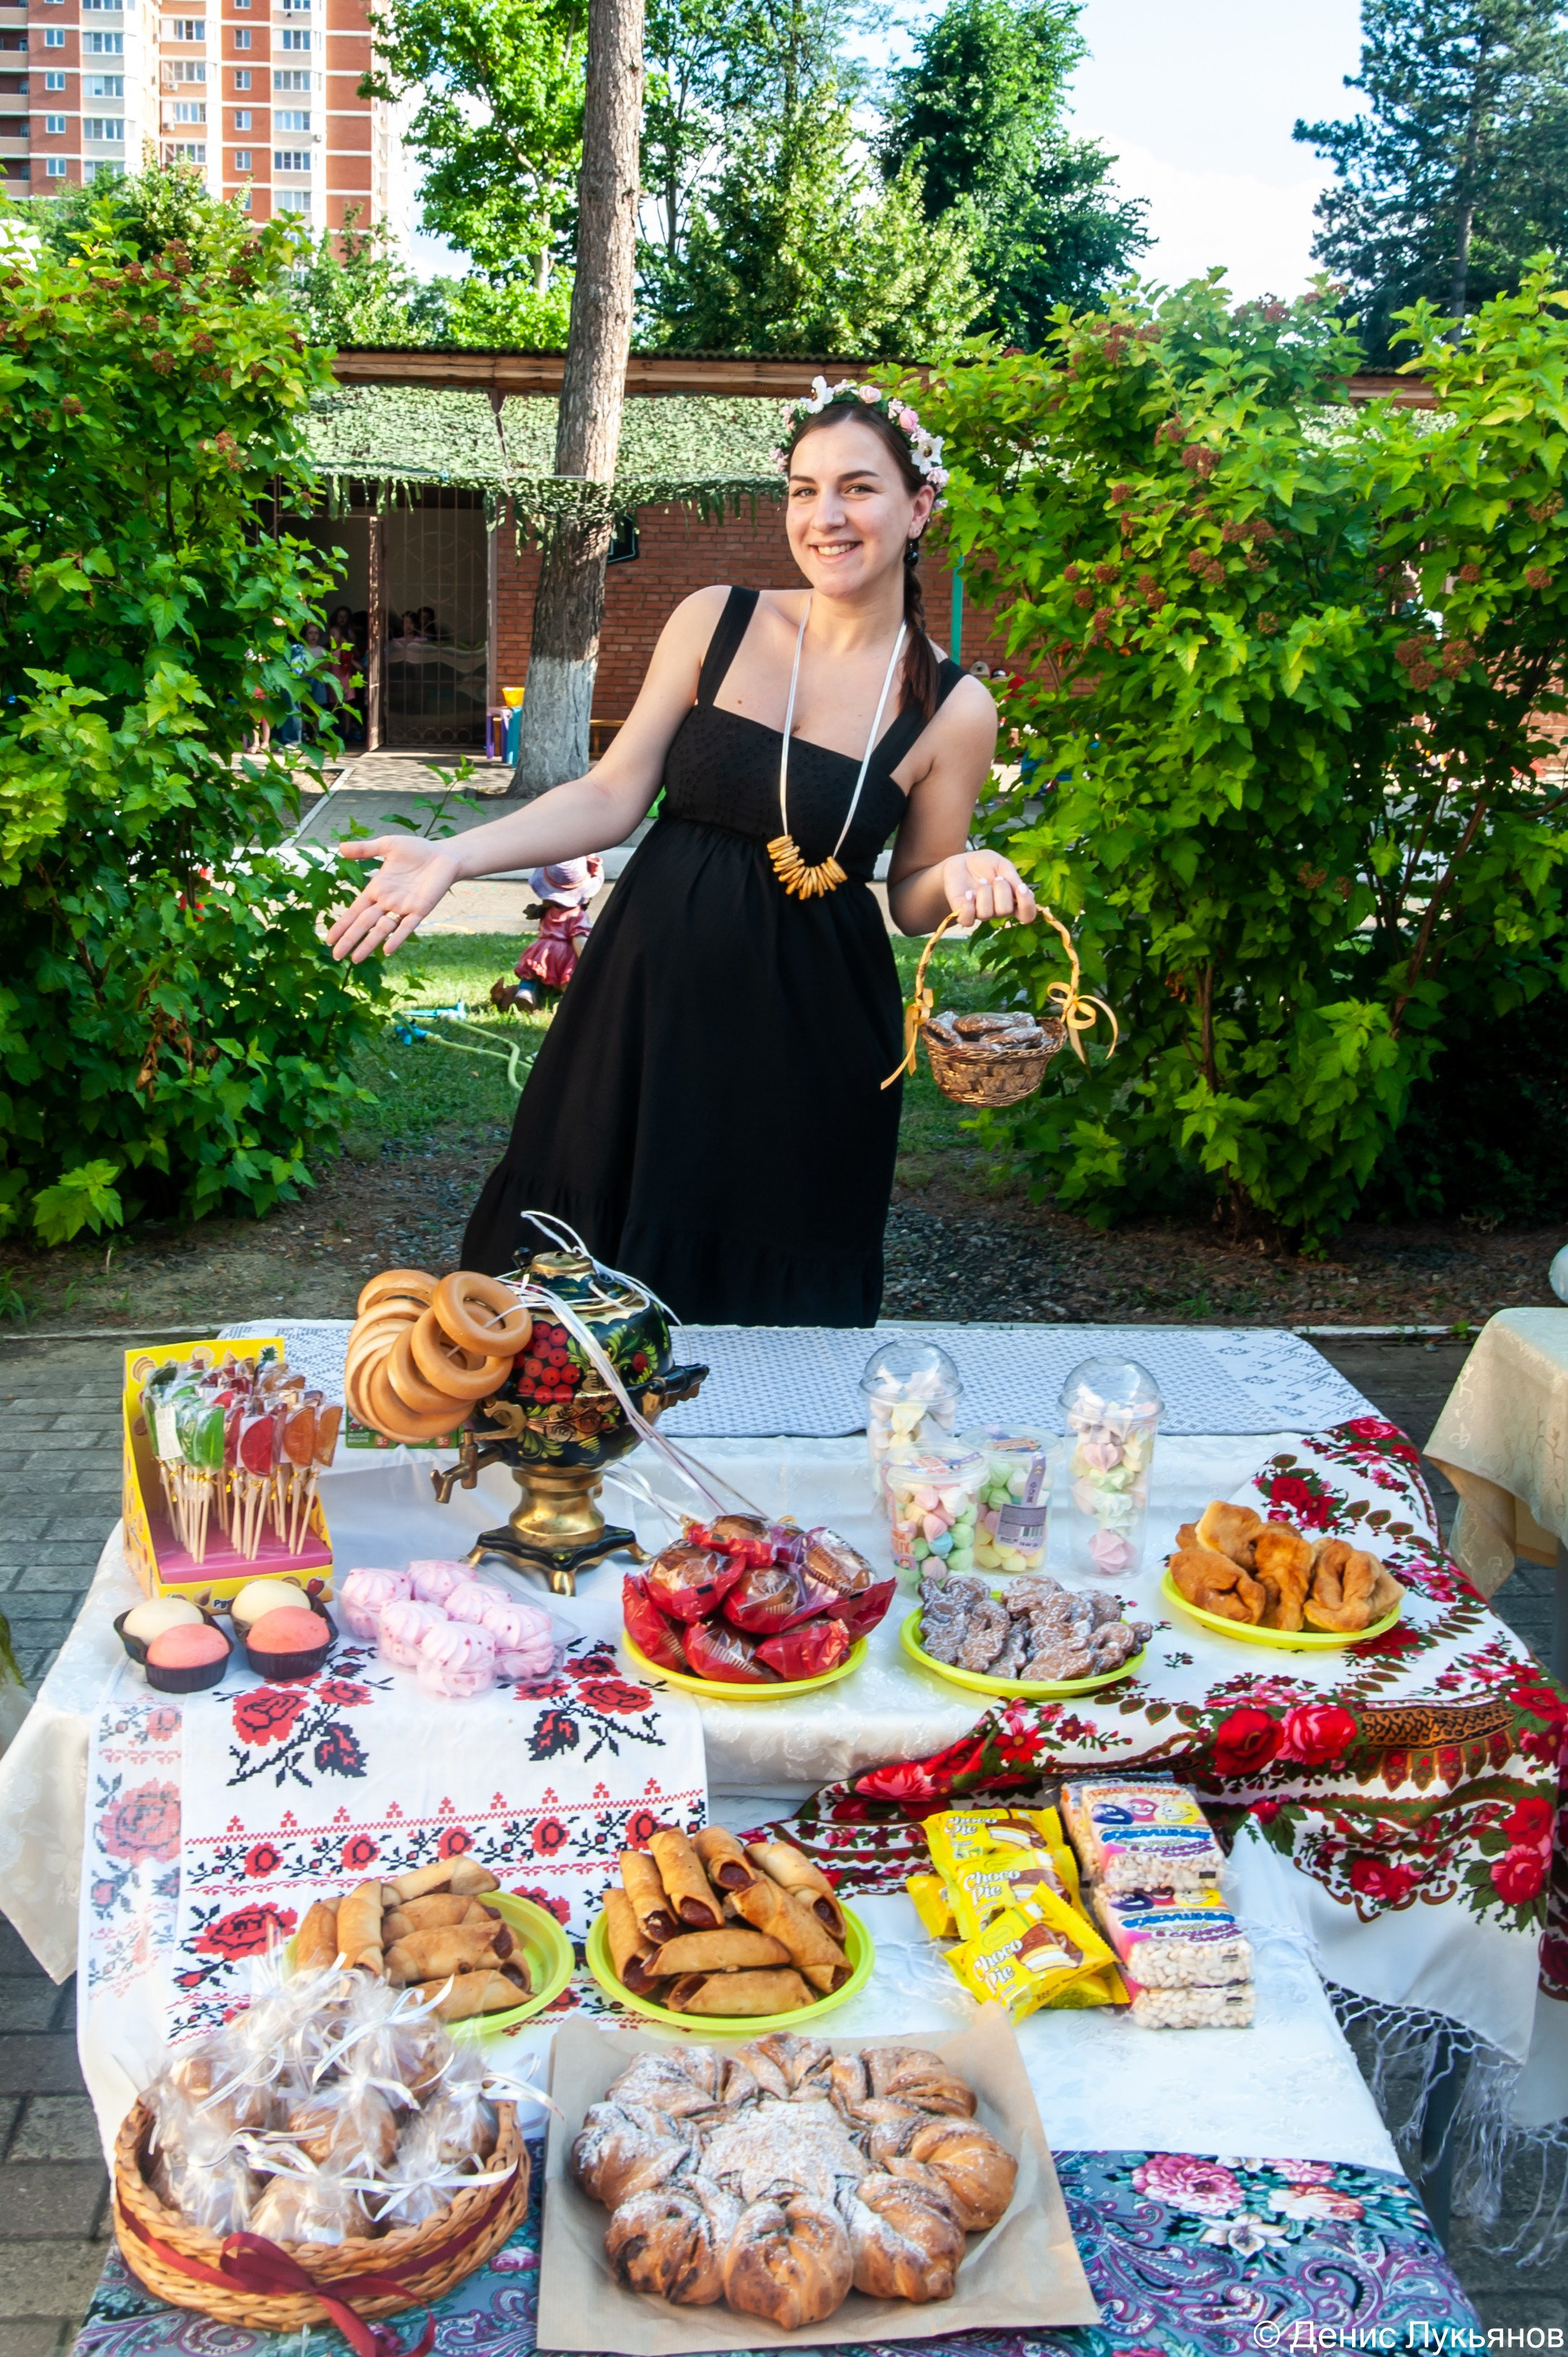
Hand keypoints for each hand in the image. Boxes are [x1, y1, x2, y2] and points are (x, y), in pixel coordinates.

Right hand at [326, 836, 461, 962]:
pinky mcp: (420, 909)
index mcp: (377, 889)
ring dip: (369, 943)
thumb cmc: (417, 850)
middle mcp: (388, 901)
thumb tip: (340, 847)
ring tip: (355, 959)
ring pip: (382, 929)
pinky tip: (387, 949)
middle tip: (337, 956)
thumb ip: (365, 849)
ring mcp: (403, 907)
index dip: (342, 925)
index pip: (355, 910)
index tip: (329, 939)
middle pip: (364, 923)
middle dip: (350, 939)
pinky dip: (397, 937)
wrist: (445, 855)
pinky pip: (407, 926)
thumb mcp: (388, 845)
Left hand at [940, 850, 1037, 928]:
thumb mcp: (1003, 865)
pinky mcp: (962, 913)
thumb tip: (1026, 892)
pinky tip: (968, 893)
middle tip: (997, 878)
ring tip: (981, 881)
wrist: (961, 861)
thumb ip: (1014, 879)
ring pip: (986, 913)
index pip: (1027, 915)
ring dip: (984, 893)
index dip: (1027, 905)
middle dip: (1001, 890)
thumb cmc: (985, 864)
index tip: (1021, 888)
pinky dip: (968, 906)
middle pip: (1005, 910)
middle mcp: (998, 910)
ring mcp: (980, 913)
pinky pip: (967, 920)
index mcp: (1012, 900)